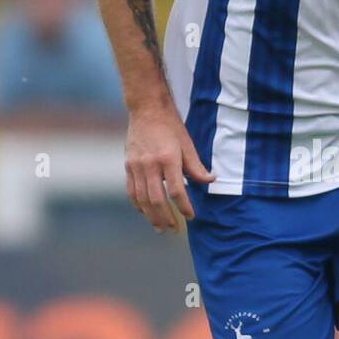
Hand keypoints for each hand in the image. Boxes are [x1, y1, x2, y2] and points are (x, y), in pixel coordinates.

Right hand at [125, 101, 213, 232]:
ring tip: (160, 227)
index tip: (191, 216)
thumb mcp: (187, 144)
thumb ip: (196, 167)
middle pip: (157, 199)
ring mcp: (136, 166)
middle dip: (166, 217)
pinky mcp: (128, 165)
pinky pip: (132, 190)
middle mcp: (150, 164)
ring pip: (142, 198)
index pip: (177, 191)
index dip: (184, 207)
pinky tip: (145, 212)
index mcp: (168, 159)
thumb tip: (210, 180)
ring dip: (151, 215)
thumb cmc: (170, 126)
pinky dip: (138, 204)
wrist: (146, 109)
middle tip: (174, 229)